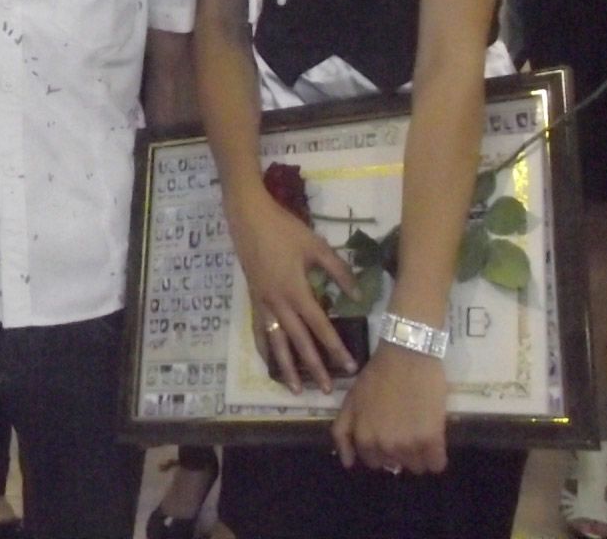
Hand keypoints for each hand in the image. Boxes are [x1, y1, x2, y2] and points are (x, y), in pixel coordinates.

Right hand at [228, 189, 359, 394]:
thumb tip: (358, 296)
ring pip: (275, 342)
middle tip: (326, 389)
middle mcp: (278, 303)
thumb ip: (338, 271)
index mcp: (296, 290)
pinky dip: (264, 348)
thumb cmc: (284, 229)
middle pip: (298, 341)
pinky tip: (268, 361)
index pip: (320, 326)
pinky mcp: (253, 299)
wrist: (248, 217)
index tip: (349, 366)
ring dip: (285, 367)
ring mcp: (263, 303)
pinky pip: (259, 330)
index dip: (335, 347)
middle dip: (313, 367)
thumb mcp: (316, 246)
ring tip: (293, 389)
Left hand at [332, 343, 448, 473]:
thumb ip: (344, 431)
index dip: (381, 448)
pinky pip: (437, 464)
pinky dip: (437, 455)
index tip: (389, 432)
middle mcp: (384, 446)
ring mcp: (408, 444)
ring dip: (419, 453)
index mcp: (363, 438)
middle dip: (399, 451)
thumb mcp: (352, 401)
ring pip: (417, 467)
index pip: (373, 462)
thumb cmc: (378, 375)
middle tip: (404, 426)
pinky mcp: (431, 439)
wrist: (406, 354)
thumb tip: (348, 463)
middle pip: (396, 465)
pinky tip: (434, 436)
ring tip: (419, 428)